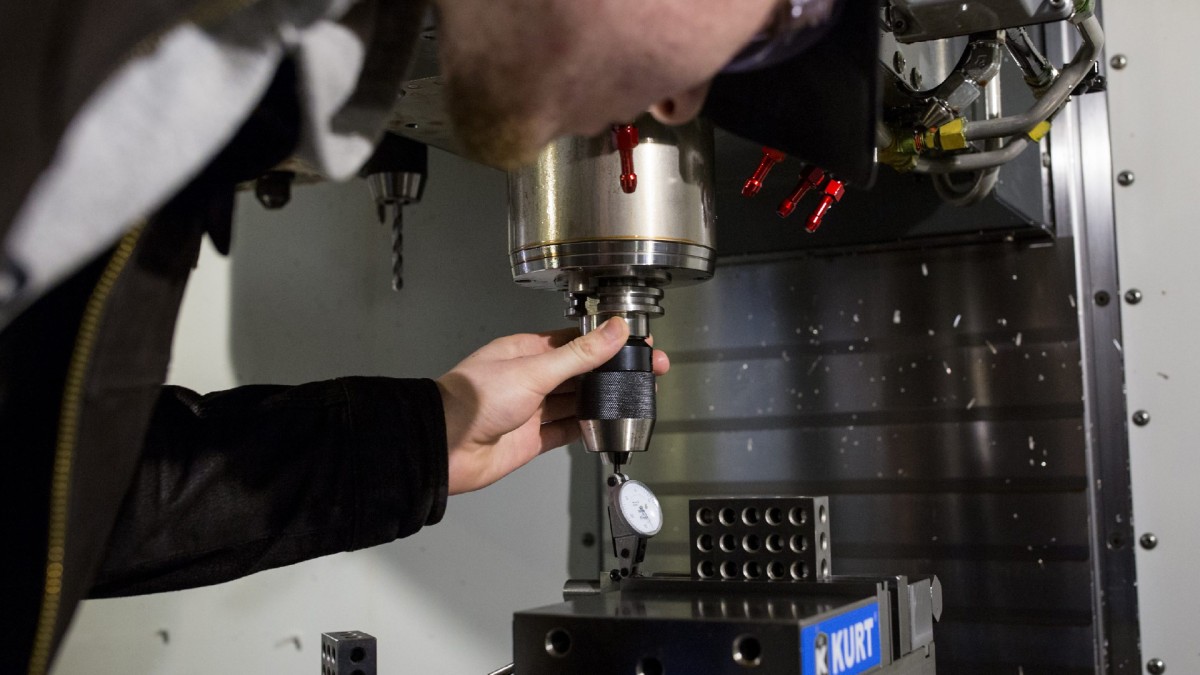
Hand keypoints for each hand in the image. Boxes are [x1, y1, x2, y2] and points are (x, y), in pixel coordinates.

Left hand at [436, 317, 669, 494]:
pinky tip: (608, 425)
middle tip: (650, 372)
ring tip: (636, 397)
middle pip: (582, 372)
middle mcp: (531, 378)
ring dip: (604, 400)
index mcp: (528, 351)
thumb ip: (579, 354)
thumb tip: (614, 330)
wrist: (445, 447)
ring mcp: (533, 409)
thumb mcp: (534, 370)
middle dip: (614, 372)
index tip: (638, 343)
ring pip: (578, 401)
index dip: (609, 342)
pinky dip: (588, 428)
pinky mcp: (534, 438)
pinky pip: (568, 430)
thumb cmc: (475, 399)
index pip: (577, 341)